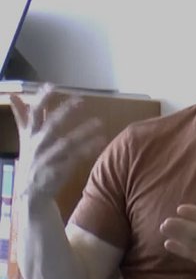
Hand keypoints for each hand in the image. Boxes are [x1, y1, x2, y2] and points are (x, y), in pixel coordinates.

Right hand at [10, 85, 106, 200]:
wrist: (30, 192)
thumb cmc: (31, 159)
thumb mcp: (24, 138)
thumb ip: (22, 117)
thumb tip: (12, 95)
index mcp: (29, 135)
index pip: (33, 114)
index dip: (41, 100)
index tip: (51, 86)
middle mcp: (36, 145)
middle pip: (50, 126)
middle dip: (64, 112)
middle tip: (80, 100)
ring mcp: (47, 158)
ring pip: (66, 143)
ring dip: (83, 132)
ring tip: (99, 122)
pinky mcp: (58, 171)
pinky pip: (75, 158)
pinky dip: (87, 149)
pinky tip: (100, 141)